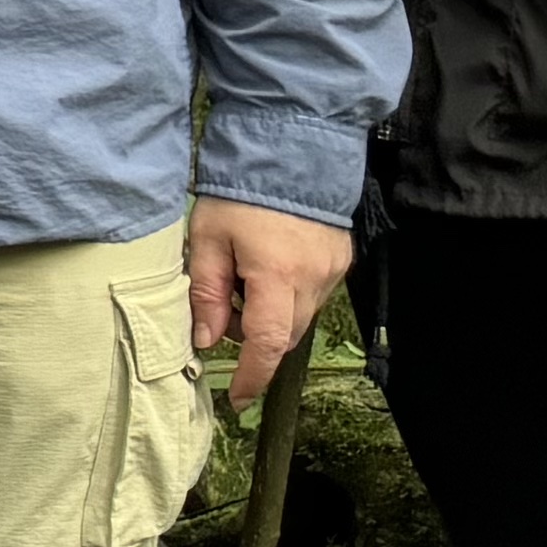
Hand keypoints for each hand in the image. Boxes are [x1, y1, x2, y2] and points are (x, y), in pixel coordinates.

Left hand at [187, 200, 351, 422]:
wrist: (291, 147)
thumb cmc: (240, 191)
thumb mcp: (207, 237)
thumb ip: (207, 292)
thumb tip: (206, 340)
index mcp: (277, 275)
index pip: (267, 343)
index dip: (252, 376)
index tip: (237, 399)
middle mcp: (314, 279)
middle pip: (284, 335)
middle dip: (252, 339)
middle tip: (221, 313)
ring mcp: (332, 270)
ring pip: (299, 317)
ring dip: (269, 317)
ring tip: (241, 279)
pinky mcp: (340, 260)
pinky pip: (312, 296)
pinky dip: (286, 297)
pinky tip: (266, 269)